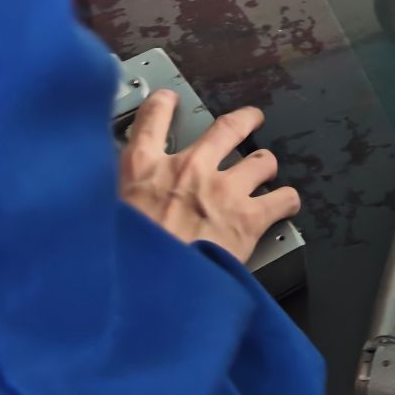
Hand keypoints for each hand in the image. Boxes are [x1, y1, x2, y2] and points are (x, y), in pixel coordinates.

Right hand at [118, 94, 301, 265]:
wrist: (149, 293)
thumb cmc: (125, 262)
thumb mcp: (107, 218)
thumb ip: (118, 199)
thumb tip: (115, 203)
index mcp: (143, 169)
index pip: (152, 118)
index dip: (163, 104)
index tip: (167, 101)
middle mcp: (188, 170)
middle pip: (227, 128)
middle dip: (244, 120)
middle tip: (250, 119)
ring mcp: (222, 191)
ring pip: (261, 160)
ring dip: (264, 166)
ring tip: (264, 173)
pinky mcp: (248, 219)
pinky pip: (283, 199)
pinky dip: (286, 201)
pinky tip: (284, 206)